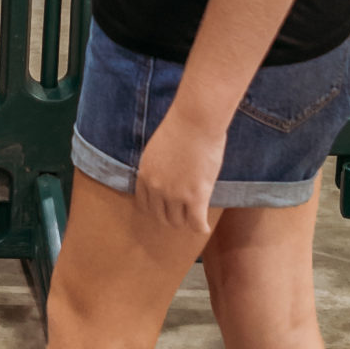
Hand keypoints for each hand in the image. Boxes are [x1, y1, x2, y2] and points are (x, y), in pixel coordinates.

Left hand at [132, 104, 225, 237]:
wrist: (196, 120)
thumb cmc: (181, 127)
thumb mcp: (158, 148)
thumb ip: (158, 168)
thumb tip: (165, 178)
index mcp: (145, 175)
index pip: (144, 205)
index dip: (156, 209)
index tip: (165, 210)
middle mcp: (157, 188)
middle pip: (160, 216)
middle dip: (171, 217)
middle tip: (182, 215)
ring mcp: (175, 194)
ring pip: (178, 222)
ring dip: (186, 221)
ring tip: (194, 219)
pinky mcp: (196, 197)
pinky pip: (196, 223)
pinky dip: (201, 228)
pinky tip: (204, 228)